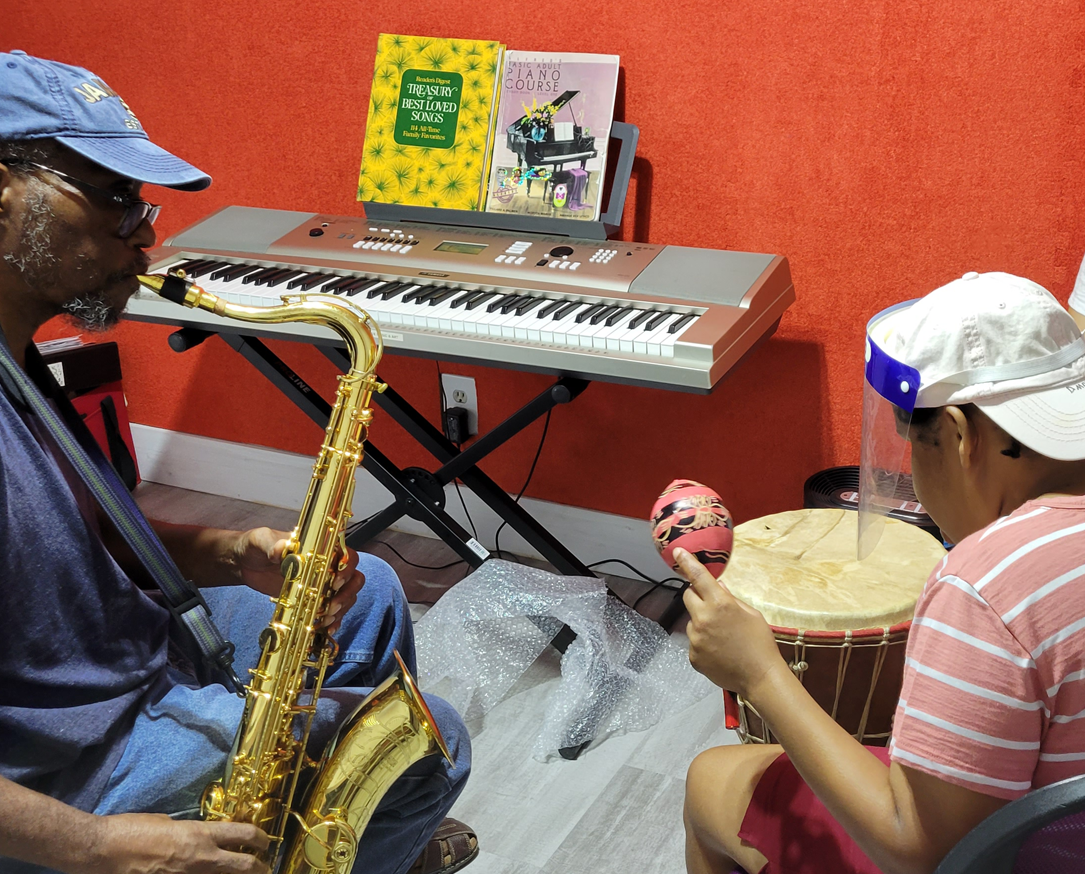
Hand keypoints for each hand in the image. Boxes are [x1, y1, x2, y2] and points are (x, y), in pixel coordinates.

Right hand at [87, 813, 268, 873]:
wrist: (103, 850)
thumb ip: (188, 832)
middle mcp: (200, 858)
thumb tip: (198, 838)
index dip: (260, 838)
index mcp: (200, 834)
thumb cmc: (132, 830)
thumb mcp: (167, 823)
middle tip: (264, 867)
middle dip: (257, 867)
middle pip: (242, 865)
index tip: (266, 842)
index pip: (243, 834)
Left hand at [234, 527, 363, 633]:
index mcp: (321, 549)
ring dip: (340, 610)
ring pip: (346, 597)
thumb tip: (282, 550)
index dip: (347, 570)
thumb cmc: (256, 546)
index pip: (347, 556)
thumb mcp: (261, 541)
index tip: (334, 582)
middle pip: (353, 579)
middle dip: (346, 595)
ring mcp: (321, 584)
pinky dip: (334, 621)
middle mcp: (327, 566)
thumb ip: (272, 544)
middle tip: (330, 607)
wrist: (244, 563)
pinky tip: (326, 629)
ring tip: (324, 620)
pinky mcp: (313, 600)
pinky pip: (332, 611)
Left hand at [676, 547, 785, 699]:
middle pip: (688, 596)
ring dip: (701, 622)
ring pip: (691, 621)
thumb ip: (730, 599)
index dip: (687, 562)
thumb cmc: (761, 642)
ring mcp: (695, 639)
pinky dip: (703, 643)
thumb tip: (718, 587)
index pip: (698, 577)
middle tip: (712, 605)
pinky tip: (719, 651)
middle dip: (697, 596)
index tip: (677, 552)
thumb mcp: (751, 614)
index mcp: (720, 604)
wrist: (760, 677)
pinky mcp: (693, 655)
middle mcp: (703, 619)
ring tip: (722, 637)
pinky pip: (694, 642)